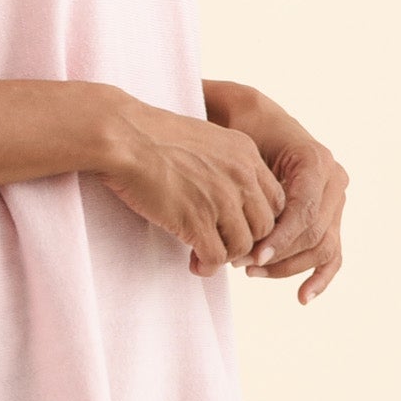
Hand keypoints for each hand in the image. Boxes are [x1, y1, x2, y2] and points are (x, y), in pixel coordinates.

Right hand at [97, 95, 287, 279]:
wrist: (124, 136)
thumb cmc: (153, 135)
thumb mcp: (205, 137)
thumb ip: (224, 163)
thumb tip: (224, 191)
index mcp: (246, 154)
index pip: (275, 200)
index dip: (258, 219)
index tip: (238, 226)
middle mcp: (241, 176)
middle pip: (265, 226)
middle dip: (246, 241)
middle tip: (223, 245)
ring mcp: (221, 199)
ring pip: (243, 245)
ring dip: (225, 256)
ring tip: (205, 256)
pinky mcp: (196, 220)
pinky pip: (216, 256)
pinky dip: (207, 265)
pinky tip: (195, 263)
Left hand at [203, 84, 348, 304]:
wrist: (257, 119)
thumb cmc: (244, 128)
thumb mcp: (241, 142)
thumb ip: (240, 172)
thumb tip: (225, 205)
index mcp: (316, 160)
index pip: (305, 210)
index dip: (280, 237)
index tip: (252, 255)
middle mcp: (333, 180)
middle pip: (314, 233)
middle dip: (277, 253)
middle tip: (241, 263)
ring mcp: (336, 201)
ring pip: (322, 247)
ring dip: (288, 266)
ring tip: (251, 271)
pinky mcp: (331, 218)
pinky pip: (332, 253)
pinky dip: (319, 277)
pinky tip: (301, 297)